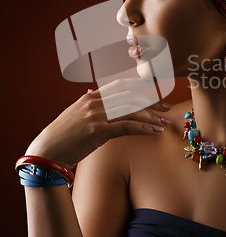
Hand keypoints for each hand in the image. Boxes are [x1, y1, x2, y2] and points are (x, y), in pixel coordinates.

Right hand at [25, 78, 170, 169]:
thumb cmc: (62, 136)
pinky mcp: (98, 130)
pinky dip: (144, 128)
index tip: (154, 92)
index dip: (139, 86)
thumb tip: (93, 91)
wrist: (47, 151)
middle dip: (151, 101)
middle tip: (166, 107)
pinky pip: (127, 126)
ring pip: (131, 110)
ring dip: (151, 116)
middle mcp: (94, 102)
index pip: (120, 85)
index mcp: (90, 97)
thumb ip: (87, 102)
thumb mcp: (74, 113)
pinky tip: (155, 131)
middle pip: (130, 96)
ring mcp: (96, 115)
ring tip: (165, 122)